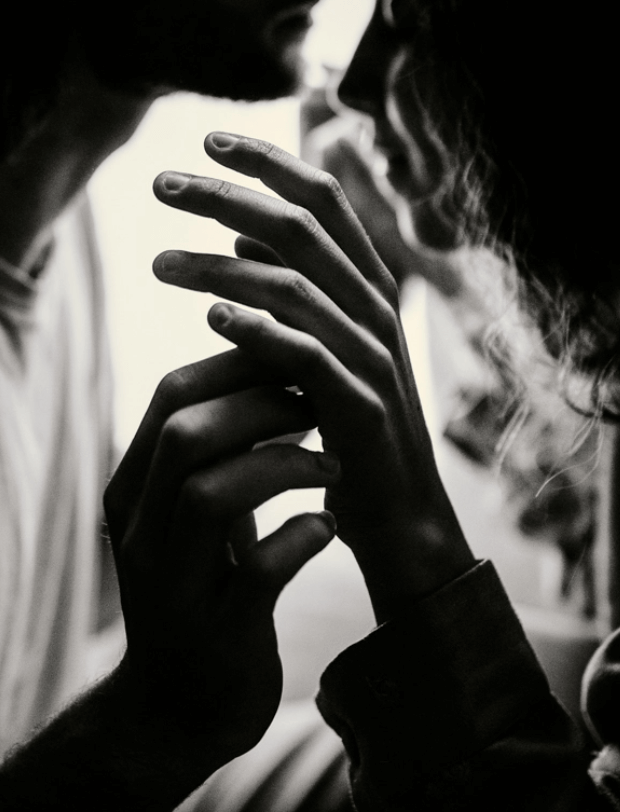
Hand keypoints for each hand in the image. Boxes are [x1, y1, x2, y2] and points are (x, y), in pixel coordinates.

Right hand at [104, 349, 337, 770]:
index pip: (172, 398)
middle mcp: (140, 533)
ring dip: (284, 465)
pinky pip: (259, 571)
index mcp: (134, 491)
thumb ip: (218, 452)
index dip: (238, 366)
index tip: (294, 362)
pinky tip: (327, 530)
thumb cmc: (205, 586)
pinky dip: (301, 538)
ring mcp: (174, 587)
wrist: (182, 705)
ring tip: (331, 469)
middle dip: (261, 404)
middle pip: (185, 434)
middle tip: (317, 406)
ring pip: (210, 494)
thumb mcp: (197, 514)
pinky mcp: (217, 634)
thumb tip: (271, 370)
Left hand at [152, 135, 474, 620]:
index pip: (322, 199)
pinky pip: (307, 354)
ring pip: (296, 285)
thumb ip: (289, 286)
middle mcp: (375, 307)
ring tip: (158, 265)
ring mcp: (373, 354)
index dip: (268, 162)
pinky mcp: (361, 403)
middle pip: (301, 228)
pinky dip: (260, 330)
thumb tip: (238, 234)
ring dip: (220, 268)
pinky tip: (211, 316)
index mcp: (367, 284)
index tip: (208, 142)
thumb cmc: (348, 423)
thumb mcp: (319, 342)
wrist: (397, 509)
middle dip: (227, 197)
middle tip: (159, 186)